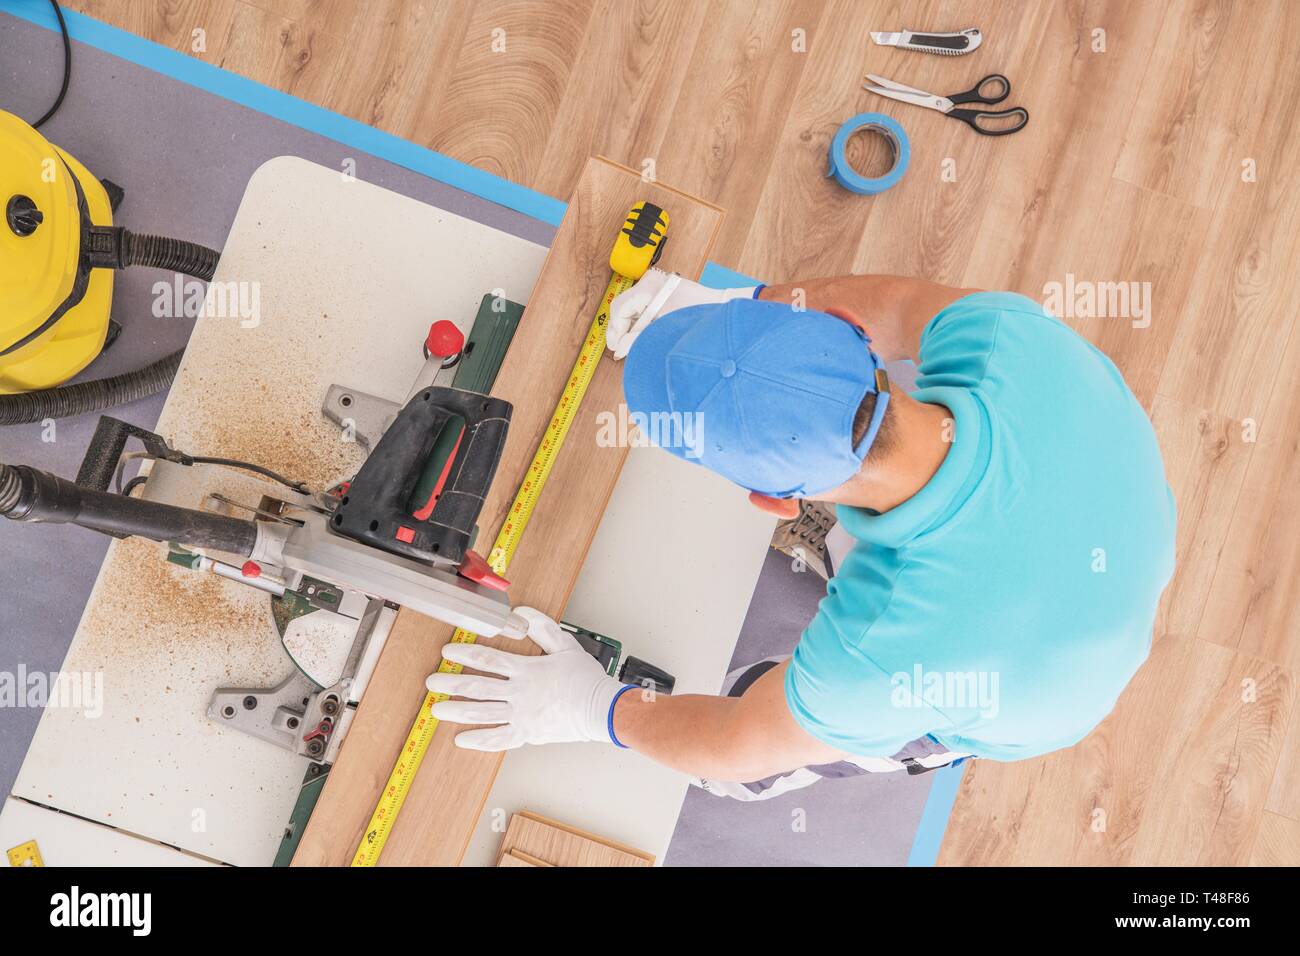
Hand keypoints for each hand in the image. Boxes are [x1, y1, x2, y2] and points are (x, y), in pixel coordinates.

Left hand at [426, 607, 624, 750]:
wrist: (601, 710)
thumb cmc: (585, 679)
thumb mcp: (566, 644)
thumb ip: (543, 627)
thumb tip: (522, 612)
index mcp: (527, 670)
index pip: (488, 658)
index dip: (465, 653)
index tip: (448, 652)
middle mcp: (520, 693)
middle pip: (478, 687)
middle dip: (451, 683)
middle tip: (432, 682)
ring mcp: (522, 715)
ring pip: (482, 713)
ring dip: (457, 711)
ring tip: (437, 709)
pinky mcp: (527, 734)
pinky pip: (498, 739)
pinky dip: (479, 740)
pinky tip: (461, 739)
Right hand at [606, 268, 758, 359]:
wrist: (723, 308)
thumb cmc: (699, 316)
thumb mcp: (663, 331)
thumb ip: (638, 340)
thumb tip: (619, 349)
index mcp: (649, 288)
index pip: (620, 309)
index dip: (615, 331)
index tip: (615, 348)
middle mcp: (650, 282)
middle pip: (624, 307)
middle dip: (621, 330)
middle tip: (621, 349)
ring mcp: (657, 285)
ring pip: (632, 309)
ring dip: (631, 327)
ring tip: (632, 344)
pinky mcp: (663, 291)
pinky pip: (643, 307)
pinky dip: (641, 323)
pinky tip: (644, 335)